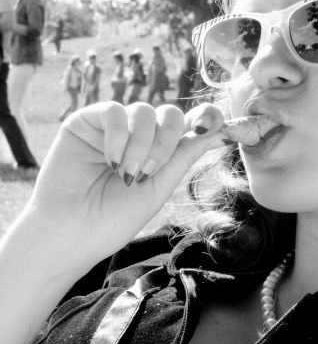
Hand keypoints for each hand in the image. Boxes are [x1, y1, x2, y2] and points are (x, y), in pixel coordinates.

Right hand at [25, 101, 225, 266]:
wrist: (72, 232)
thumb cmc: (113, 219)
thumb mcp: (158, 188)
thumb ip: (184, 156)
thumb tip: (219, 132)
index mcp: (161, 153)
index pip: (189, 123)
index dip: (206, 117)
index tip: (211, 125)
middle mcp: (140, 137)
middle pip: (170, 114)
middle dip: (166, 141)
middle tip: (148, 171)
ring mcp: (114, 128)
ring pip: (144, 111)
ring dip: (141, 144)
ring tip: (127, 174)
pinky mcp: (86, 122)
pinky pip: (114, 111)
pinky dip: (118, 136)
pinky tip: (110, 161)